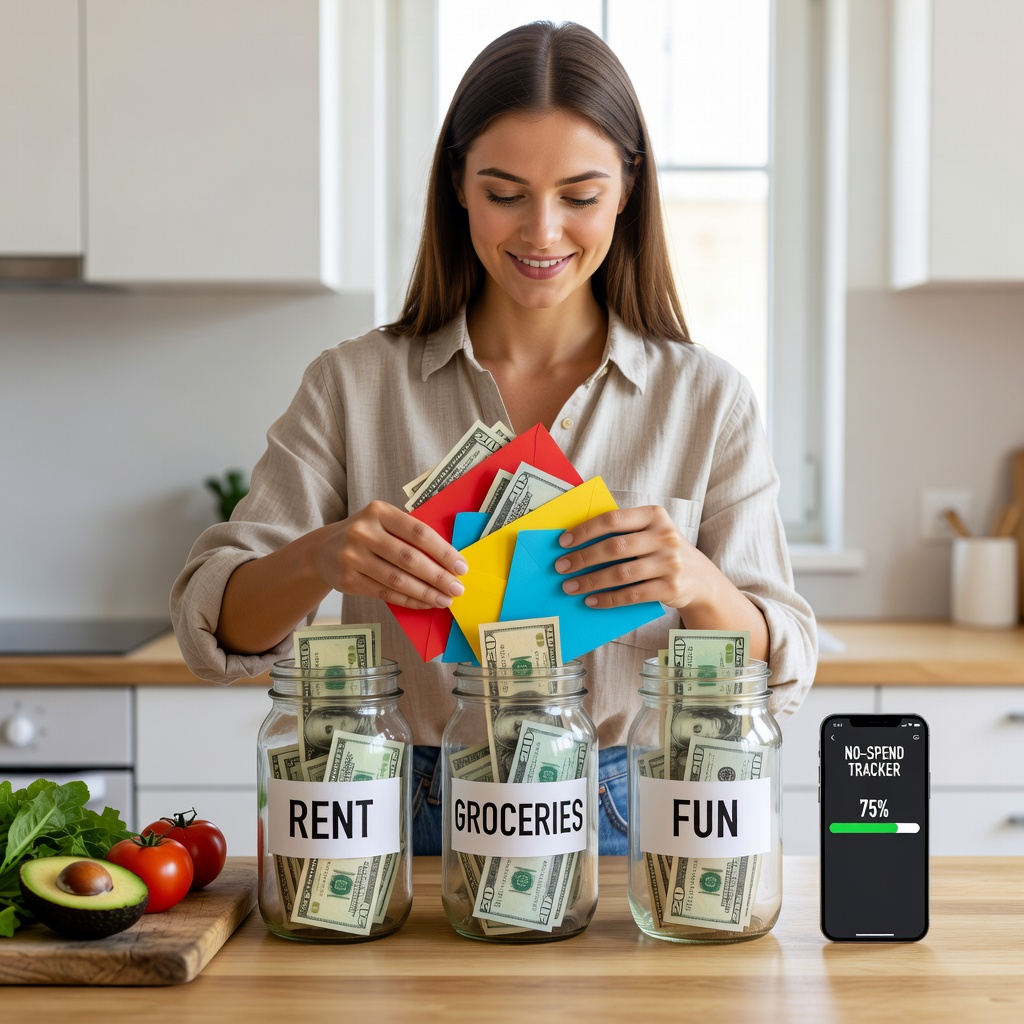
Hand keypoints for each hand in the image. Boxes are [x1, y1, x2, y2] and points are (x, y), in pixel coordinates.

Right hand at [313, 500, 467, 610]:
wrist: (322, 551)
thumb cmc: (367, 535)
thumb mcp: (383, 522)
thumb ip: (409, 534)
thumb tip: (450, 560)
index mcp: (378, 511)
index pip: (418, 532)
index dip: (443, 551)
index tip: (461, 566)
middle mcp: (363, 532)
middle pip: (409, 558)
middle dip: (438, 576)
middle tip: (457, 588)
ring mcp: (352, 557)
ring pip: (397, 579)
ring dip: (426, 593)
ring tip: (445, 600)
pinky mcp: (348, 580)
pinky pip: (385, 593)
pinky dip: (409, 600)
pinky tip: (424, 603)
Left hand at [554, 505, 701, 611]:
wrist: (701, 579)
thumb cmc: (662, 552)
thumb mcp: (650, 533)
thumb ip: (623, 532)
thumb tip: (576, 543)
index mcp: (655, 515)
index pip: (613, 519)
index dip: (585, 530)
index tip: (562, 542)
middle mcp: (665, 536)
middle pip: (615, 547)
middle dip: (583, 558)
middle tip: (561, 567)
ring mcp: (670, 562)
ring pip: (621, 573)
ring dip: (591, 581)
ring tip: (570, 587)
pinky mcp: (671, 588)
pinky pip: (633, 594)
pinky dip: (608, 599)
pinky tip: (591, 601)